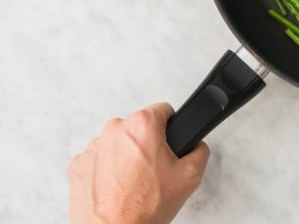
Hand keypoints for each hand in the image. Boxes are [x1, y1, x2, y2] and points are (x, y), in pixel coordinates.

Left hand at [67, 103, 209, 223]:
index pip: (164, 110)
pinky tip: (117, 188)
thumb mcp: (190, 177)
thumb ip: (199, 151)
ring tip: (134, 184)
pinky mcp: (79, 165)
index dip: (171, 128)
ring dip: (126, 157)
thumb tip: (196, 146)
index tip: (169, 145)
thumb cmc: (143, 208)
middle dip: (148, 145)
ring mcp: (93, 147)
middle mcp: (114, 130)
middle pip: (139, 128)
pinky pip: (99, 160)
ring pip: (118, 143)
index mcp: (142, 126)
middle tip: (155, 172)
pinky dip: (107, 170)